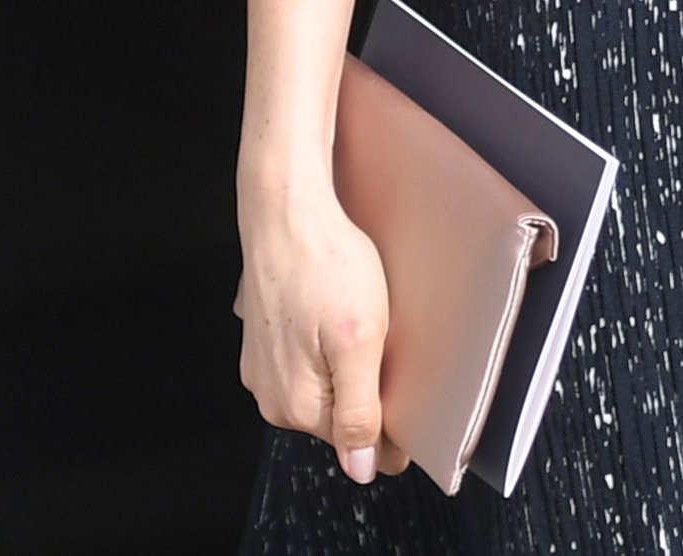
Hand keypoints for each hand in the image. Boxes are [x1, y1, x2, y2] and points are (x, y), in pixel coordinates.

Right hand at [235, 186, 404, 483]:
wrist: (287, 213)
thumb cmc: (326, 267)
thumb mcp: (358, 342)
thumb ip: (359, 411)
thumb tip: (361, 470)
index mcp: (297, 405)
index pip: (357, 443)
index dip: (394, 427)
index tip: (418, 404)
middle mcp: (273, 395)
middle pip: (340, 415)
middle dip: (372, 391)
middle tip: (395, 349)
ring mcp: (264, 367)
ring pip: (326, 385)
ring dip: (352, 367)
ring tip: (369, 326)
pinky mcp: (265, 339)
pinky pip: (308, 358)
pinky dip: (331, 345)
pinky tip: (343, 315)